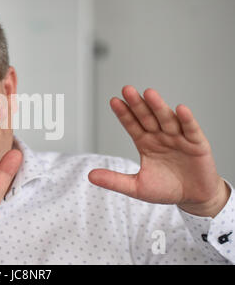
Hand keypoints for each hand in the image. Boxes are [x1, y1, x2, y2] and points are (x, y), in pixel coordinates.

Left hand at [88, 85, 229, 217]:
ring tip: (149, 94)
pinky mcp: (197, 144)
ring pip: (166, 119)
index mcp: (145, 143)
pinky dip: (186, 120)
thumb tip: (90, 175)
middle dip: (137, 104)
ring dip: (158, 106)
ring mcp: (178, 138)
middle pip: (147, 118)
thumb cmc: (166, 189)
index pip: (132, 125)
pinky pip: (191, 130)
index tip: (114, 101)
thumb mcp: (136, 187)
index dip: (124, 114)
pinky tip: (180, 109)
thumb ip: (114, 180)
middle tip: (127, 90)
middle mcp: (160, 136)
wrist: (193, 198)